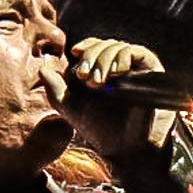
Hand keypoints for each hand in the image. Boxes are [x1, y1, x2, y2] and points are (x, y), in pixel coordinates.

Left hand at [65, 36, 167, 159]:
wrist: (124, 148)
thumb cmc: (99, 130)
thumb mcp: (71, 109)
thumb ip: (56, 90)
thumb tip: (43, 68)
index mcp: (100, 71)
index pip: (93, 47)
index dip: (85, 47)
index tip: (74, 53)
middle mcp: (117, 67)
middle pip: (103, 44)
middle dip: (91, 55)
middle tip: (84, 76)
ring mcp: (134, 69)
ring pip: (118, 47)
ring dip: (104, 59)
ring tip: (97, 81)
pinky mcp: (150, 71)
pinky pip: (137, 52)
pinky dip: (123, 57)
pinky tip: (116, 72)